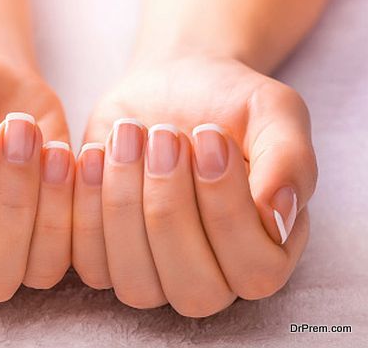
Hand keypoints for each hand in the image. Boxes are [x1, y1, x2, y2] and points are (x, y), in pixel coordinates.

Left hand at [72, 55, 316, 315]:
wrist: (172, 86)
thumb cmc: (227, 104)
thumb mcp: (272, 112)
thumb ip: (289, 160)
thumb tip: (279, 215)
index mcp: (265, 251)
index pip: (253, 268)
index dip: (226, 206)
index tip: (210, 135)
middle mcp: (211, 277)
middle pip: (191, 286)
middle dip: (170, 204)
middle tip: (164, 134)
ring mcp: (154, 274)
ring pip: (135, 281)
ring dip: (124, 203)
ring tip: (130, 134)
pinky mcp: (105, 255)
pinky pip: (87, 261)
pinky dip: (84, 206)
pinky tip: (95, 153)